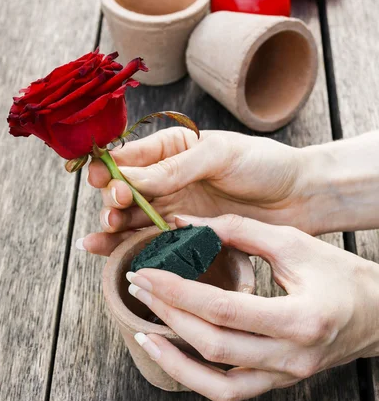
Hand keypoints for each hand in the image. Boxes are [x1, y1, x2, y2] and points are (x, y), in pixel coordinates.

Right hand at [82, 127, 313, 254]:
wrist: (300, 196)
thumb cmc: (264, 164)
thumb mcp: (219, 155)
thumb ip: (174, 168)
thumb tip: (127, 178)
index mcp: (173, 147)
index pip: (129, 157)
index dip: (110, 170)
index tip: (105, 183)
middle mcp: (168, 177)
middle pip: (123, 191)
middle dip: (111, 203)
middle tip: (114, 213)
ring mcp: (176, 207)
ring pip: (131, 218)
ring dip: (112, 228)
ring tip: (99, 239)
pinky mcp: (187, 234)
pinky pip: (152, 240)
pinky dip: (129, 246)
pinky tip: (108, 253)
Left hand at [126, 214, 378, 400]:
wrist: (377, 313)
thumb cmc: (341, 274)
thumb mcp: (294, 242)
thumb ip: (241, 231)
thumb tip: (187, 225)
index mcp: (299, 319)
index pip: (222, 309)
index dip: (178, 291)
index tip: (146, 271)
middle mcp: (291, 356)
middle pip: (213, 345)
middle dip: (167, 313)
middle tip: (138, 285)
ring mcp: (284, 376)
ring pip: (216, 382)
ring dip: (173, 356)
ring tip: (143, 327)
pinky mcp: (277, 381)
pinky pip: (229, 390)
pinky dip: (194, 375)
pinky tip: (171, 351)